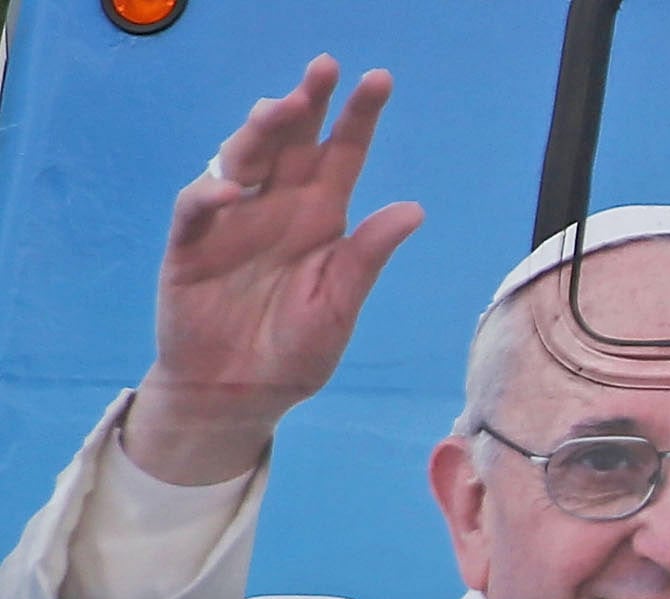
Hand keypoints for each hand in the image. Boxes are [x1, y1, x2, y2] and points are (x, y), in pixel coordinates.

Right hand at [124, 57, 424, 484]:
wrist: (240, 394)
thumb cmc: (294, 351)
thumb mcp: (340, 306)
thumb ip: (367, 258)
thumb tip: (414, 209)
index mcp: (321, 219)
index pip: (341, 156)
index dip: (357, 117)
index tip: (378, 79)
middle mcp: (277, 208)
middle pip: (290, 143)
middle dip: (304, 104)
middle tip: (322, 70)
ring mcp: (231, 222)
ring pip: (241, 161)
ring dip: (258, 133)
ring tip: (278, 109)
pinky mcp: (191, 246)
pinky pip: (196, 210)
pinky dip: (211, 196)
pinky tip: (233, 191)